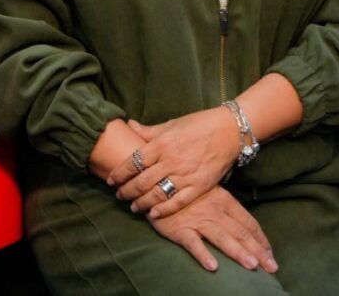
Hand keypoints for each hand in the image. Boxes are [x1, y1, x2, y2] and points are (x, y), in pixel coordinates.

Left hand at [107, 109, 237, 216]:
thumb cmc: (198, 124)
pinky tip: (153, 214)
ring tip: (133, 207)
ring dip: (142, 202)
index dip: (119, 173)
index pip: (133, 161)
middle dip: (127, 190)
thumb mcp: (171, 124)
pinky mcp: (198, 186)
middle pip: (142, 181)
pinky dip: (164, 209)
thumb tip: (129, 124)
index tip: (110, 179)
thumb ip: (149, 131)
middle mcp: (170, 160)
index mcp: (161, 143)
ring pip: (157, 194)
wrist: (228, 131)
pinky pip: (178, 201)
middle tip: (118, 195)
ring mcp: (185, 175)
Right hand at [148, 186, 277, 274]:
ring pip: (222, 238)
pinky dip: (203, 255)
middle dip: (258, 251)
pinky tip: (213, 266)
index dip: (261, 239)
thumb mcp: (209, 190)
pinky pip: (193, 243)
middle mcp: (214, 211)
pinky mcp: (180, 229)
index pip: (248, 222)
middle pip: (240, 232)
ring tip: (251, 265)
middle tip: (272, 267)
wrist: (156, 178)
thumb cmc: (184, 185)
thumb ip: (225, 204)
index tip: (271, 254)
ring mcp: (198, 220)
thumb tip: (242, 219)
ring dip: (237, 252)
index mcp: (224, 200)